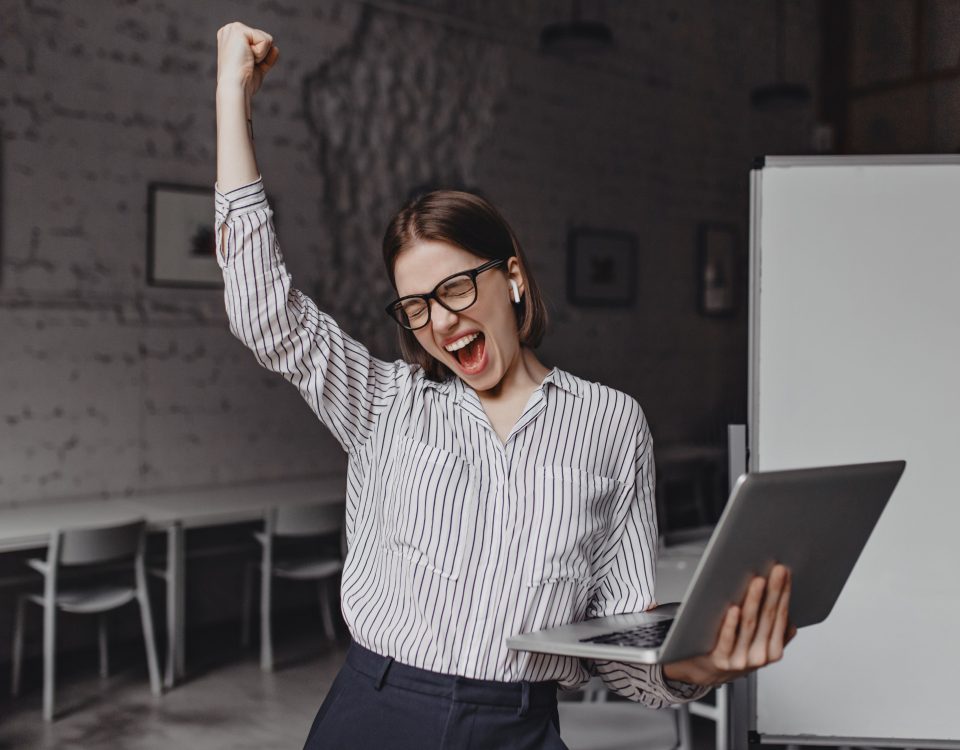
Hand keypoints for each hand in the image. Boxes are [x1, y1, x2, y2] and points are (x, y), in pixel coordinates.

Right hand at [216, 21, 278, 98]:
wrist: (235, 88)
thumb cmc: (243, 83)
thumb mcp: (257, 68)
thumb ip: (266, 58)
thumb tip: (275, 48)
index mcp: (231, 39)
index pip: (259, 43)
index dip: (259, 57)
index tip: (245, 65)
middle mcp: (230, 30)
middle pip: (264, 39)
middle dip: (261, 55)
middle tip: (246, 64)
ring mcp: (233, 28)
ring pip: (266, 39)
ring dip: (261, 55)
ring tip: (246, 61)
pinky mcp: (239, 30)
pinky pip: (266, 40)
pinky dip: (261, 53)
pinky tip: (247, 58)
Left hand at [662, 563, 796, 687]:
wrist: (705, 673)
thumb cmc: (733, 652)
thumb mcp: (759, 645)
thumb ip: (775, 633)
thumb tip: (789, 617)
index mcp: (772, 650)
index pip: (781, 617)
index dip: (784, 594)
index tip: (785, 574)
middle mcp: (759, 656)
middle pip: (768, 618)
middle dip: (774, 592)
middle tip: (777, 571)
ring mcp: (740, 659)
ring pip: (749, 625)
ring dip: (754, 601)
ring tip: (757, 582)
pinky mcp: (720, 659)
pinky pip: (727, 639)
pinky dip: (731, 624)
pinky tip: (734, 609)